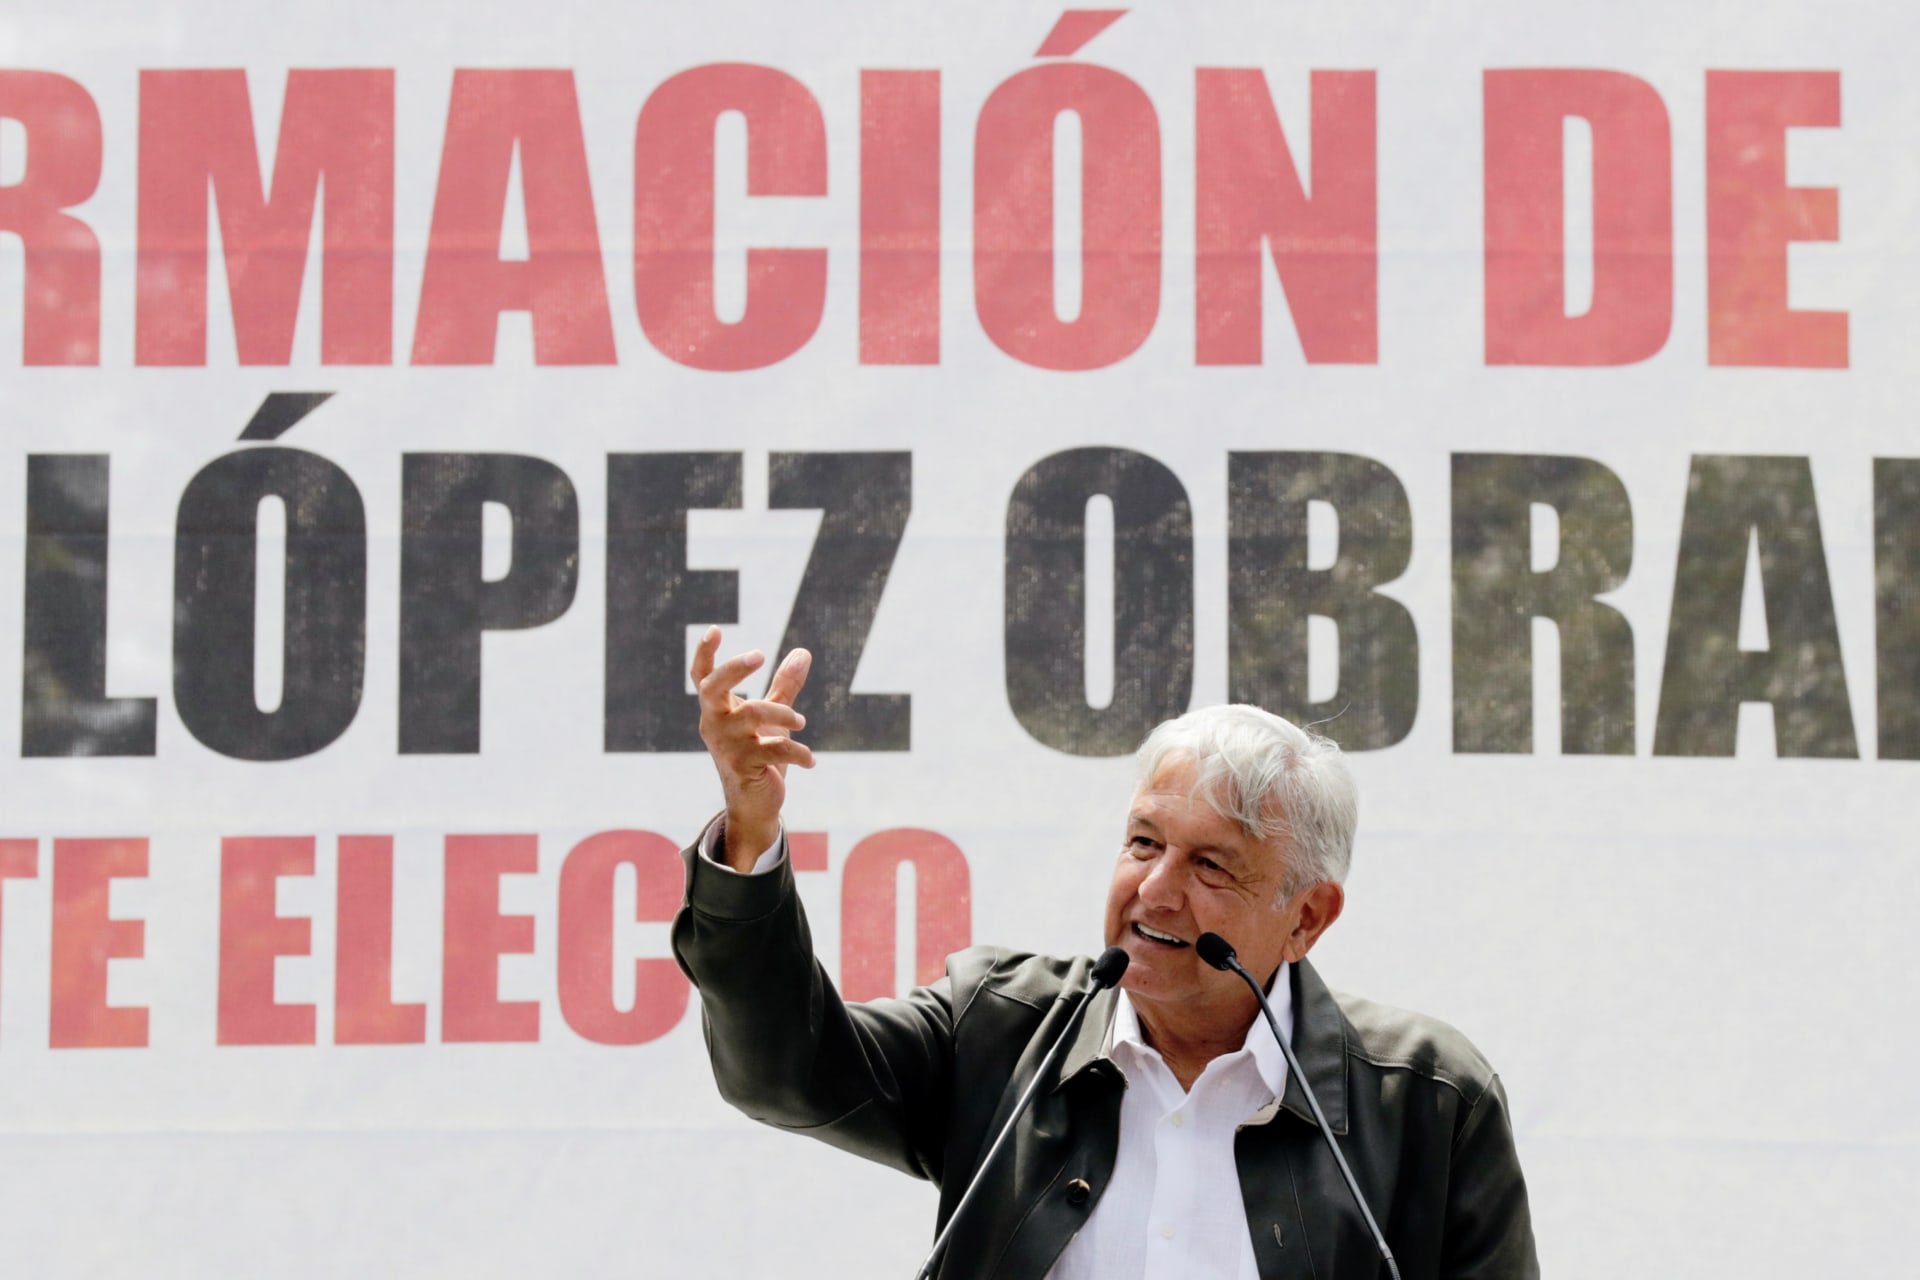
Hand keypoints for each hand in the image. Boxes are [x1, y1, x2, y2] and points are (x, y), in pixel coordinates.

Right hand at [692, 626, 813, 870]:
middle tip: (759, 654)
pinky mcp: (743, 767)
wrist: (753, 804)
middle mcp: (715, 724)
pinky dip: (798, 754)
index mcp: (718, 710)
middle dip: (734, 669)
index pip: (702, 678)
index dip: (704, 654)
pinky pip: (774, 750)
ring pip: (753, 715)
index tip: (714, 629)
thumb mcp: (770, 718)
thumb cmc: (758, 754)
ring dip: (783, 714)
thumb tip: (803, 652)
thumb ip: (784, 686)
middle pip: (712, 688)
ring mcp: (726, 746)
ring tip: (801, 723)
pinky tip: (810, 761)